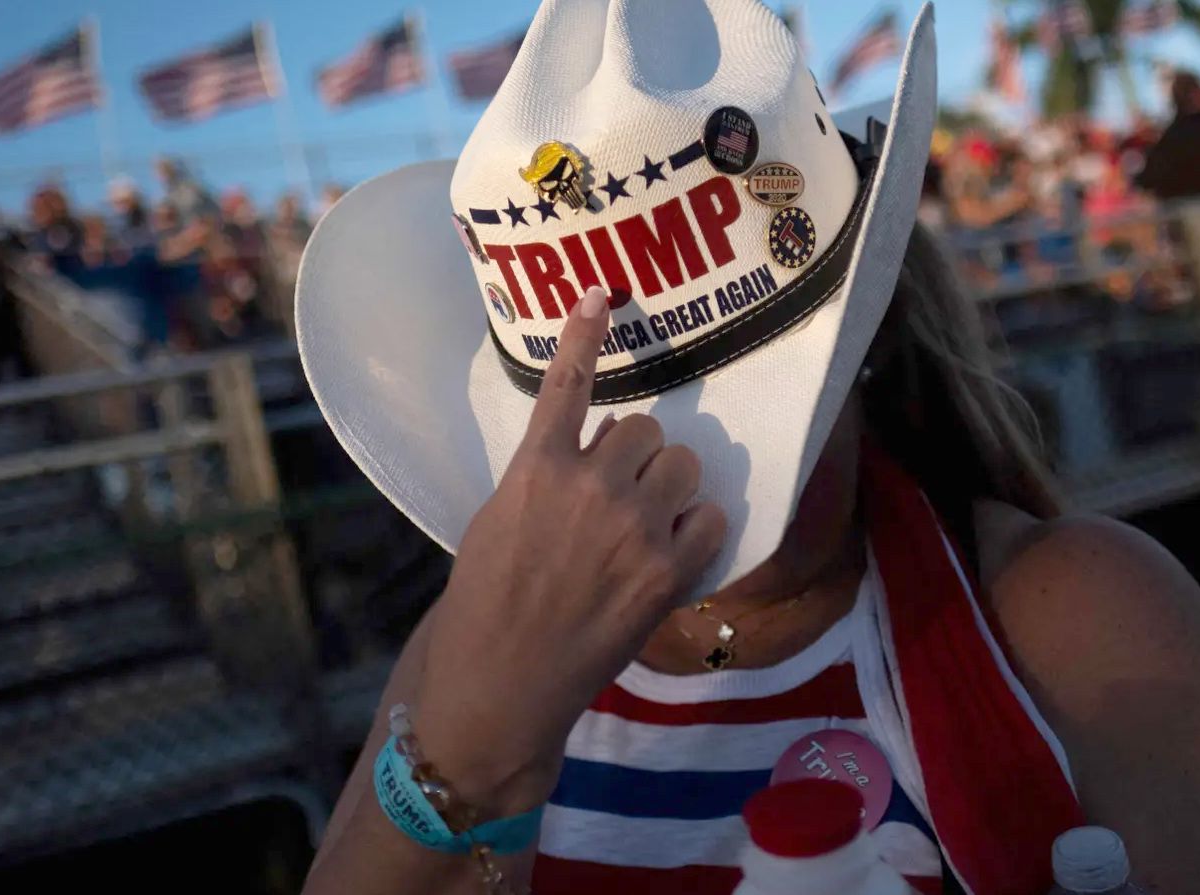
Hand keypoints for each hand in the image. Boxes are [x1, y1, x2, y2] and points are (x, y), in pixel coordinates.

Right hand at [409, 285, 727, 815]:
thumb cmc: (488, 599)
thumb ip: (549, 473)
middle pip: (649, 429)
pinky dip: (697, 529)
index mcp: (537, 469)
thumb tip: (601, 442)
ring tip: (644, 522)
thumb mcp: (500, 518)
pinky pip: (711, 517)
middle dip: (640, 456)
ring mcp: (634, 528)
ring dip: (671, 485)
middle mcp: (590, 487)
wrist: (504, 677)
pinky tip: (670, 552)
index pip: (568, 384)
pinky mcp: (668, 570)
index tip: (600, 295)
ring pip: (684, 464)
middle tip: (618, 495)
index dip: (586, 334)